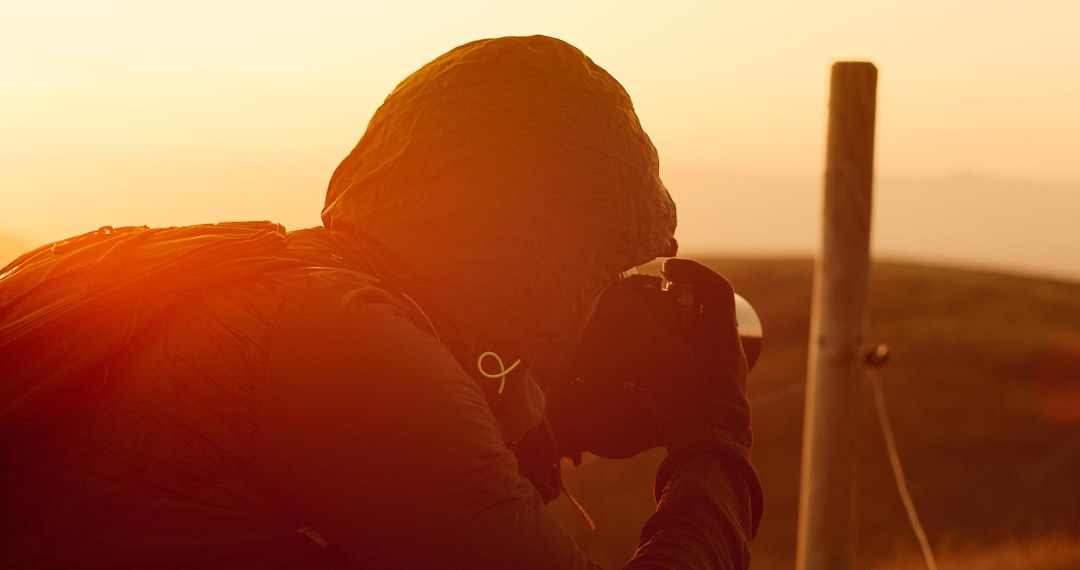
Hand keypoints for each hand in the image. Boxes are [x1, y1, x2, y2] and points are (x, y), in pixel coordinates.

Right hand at [652, 258, 750, 446]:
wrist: (709, 452)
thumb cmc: (686, 401)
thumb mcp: (657, 357)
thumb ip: (638, 326)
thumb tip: (621, 298)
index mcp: (723, 334)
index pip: (717, 286)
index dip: (693, 270)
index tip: (667, 269)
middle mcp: (730, 349)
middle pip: (712, 310)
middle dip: (683, 298)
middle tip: (658, 296)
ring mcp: (728, 372)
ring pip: (707, 336)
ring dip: (682, 326)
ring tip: (653, 329)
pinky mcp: (719, 391)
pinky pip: (702, 358)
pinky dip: (683, 350)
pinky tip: (660, 363)